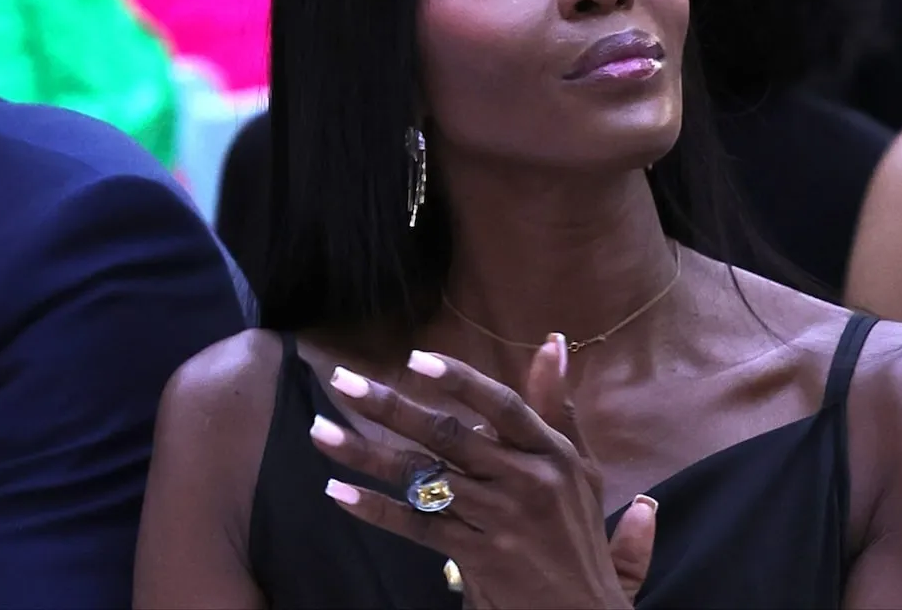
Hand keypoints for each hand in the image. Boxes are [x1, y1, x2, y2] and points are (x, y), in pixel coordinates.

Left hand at [310, 335, 637, 608]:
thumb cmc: (577, 534)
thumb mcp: (579, 467)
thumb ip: (558, 406)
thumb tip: (552, 342)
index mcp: (552, 452)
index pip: (502, 405)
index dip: (459, 379)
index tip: (414, 358)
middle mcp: (527, 480)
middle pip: (448, 435)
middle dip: (390, 406)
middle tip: (344, 381)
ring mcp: (500, 520)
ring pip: (423, 478)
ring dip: (366, 454)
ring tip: (322, 431)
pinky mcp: (478, 558)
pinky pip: (418, 526)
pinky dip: (376, 509)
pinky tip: (339, 491)